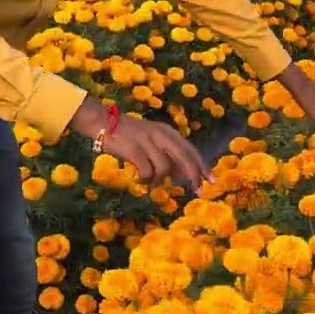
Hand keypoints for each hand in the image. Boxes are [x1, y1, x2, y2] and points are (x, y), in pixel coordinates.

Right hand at [69, 98, 211, 189]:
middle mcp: (161, 135)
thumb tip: (185, 174)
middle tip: (198, 191)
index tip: (210, 181)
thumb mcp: (153, 140)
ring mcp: (148, 142)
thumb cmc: (129, 134)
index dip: (202, 166)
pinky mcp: (134, 150)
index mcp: (168, 132)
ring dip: (158, 179)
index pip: (190, 150)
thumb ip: (169, 155)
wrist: (104, 122)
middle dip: (194, 176)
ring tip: (147, 179)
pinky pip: (147, 171)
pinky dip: (145, 179)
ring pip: (164, 168)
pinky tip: (140, 179)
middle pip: (185, 158)